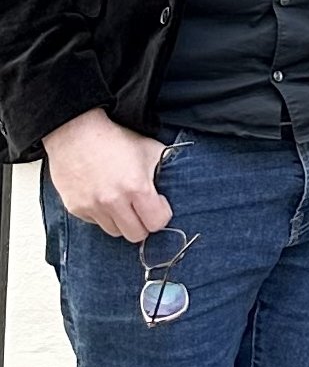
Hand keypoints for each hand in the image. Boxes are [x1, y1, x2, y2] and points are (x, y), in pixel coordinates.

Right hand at [44, 109, 172, 241]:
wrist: (75, 132)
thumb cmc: (115, 139)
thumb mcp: (151, 150)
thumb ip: (166, 172)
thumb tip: (176, 187)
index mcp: (136, 188)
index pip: (157, 224)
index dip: (160, 214)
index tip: (157, 204)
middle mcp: (113, 201)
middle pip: (136, 234)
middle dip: (142, 223)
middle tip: (140, 208)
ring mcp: (92, 206)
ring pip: (115, 231)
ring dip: (121, 221)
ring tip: (120, 201)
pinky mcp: (75, 208)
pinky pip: (95, 222)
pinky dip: (101, 215)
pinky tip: (102, 197)